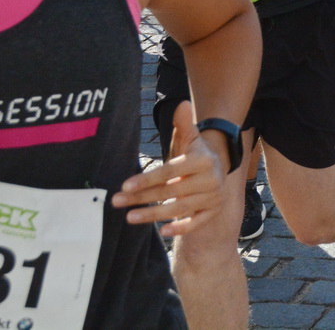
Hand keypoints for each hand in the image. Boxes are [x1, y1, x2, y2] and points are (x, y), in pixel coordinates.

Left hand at [111, 100, 227, 235]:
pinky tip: (163, 232)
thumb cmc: (194, 154)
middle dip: (142, 197)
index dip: (147, 179)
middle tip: (116, 201)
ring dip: (153, 214)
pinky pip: (196, 222)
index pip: (170, 171)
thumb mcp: (189, 138)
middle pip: (171, 190)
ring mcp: (213, 197)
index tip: (124, 186)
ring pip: (179, 208)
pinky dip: (181, 228)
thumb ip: (183, 124)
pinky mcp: (212, 212)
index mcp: (203, 160)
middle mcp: (211, 179)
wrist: (218, 169)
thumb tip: (181, 103)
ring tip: (129, 217)